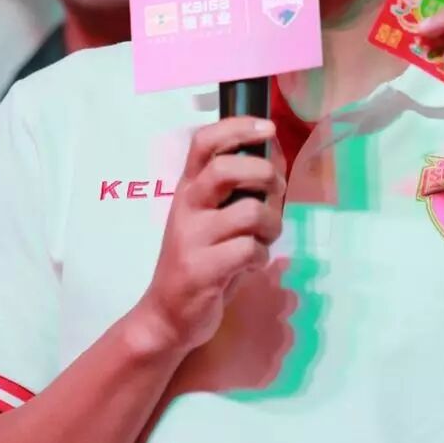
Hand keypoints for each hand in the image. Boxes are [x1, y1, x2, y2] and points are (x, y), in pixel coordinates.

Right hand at [138, 116, 285, 354]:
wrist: (167, 315)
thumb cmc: (199, 259)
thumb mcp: (210, 218)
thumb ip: (235, 190)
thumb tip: (274, 157)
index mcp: (189, 189)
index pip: (204, 143)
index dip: (238, 127)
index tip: (269, 128)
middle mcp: (187, 207)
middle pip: (226, 170)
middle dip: (264, 175)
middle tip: (276, 192)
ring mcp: (192, 238)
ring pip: (249, 212)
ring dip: (271, 225)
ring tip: (265, 238)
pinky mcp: (202, 269)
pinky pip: (249, 249)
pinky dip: (261, 256)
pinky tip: (251, 264)